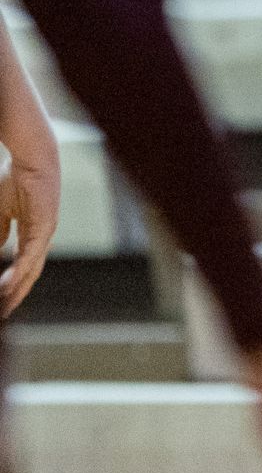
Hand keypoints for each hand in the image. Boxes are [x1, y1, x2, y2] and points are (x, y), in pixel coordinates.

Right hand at [0, 150, 58, 315]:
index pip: (23, 266)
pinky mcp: (46, 224)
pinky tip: (13, 284)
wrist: (31, 159)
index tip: (2, 302)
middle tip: (5, 313)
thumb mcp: (1, 212)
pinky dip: (22, 269)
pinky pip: (32, 252)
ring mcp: (45, 231)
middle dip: (17, 294)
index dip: (13, 285)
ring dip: (18, 287)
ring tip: (6, 305)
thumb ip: (0, 232)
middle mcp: (42, 236)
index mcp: (32, 234)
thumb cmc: (15, 180)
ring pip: (32, 266)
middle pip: (30, 272)